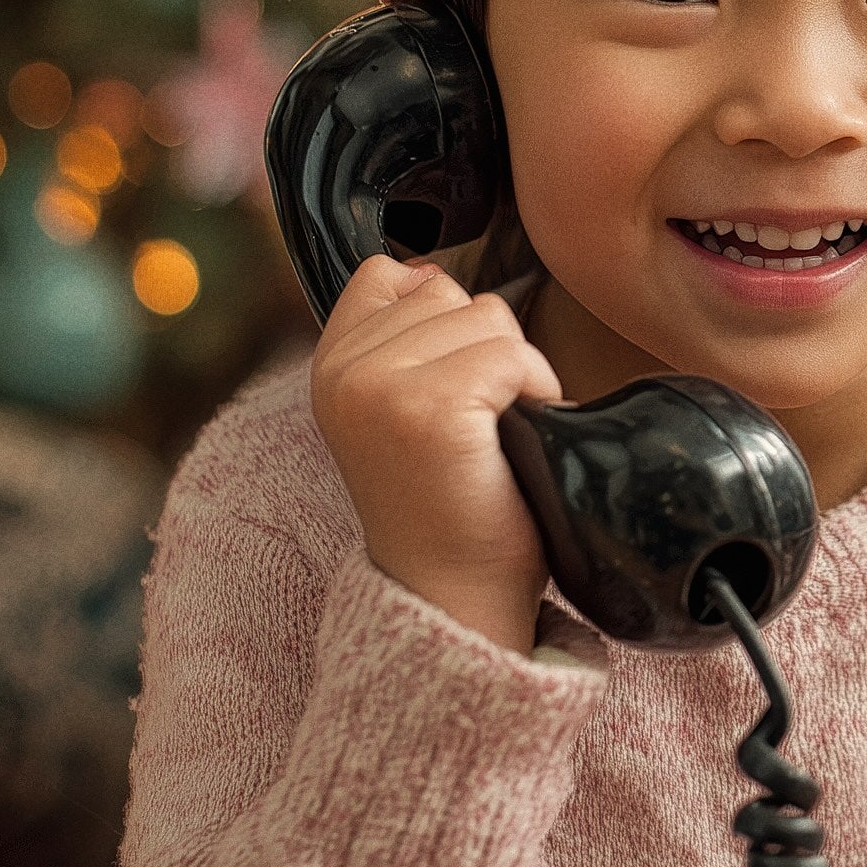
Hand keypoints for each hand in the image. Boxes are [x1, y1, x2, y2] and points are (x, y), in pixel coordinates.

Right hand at [312, 255, 564, 653]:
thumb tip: (426, 271)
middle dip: (485, 348)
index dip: (439, 314)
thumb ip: (403, 338)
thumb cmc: (449, 498)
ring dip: (515, 370)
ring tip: (489, 435)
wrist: (454, 596)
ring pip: (489, 315)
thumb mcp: (399, 406)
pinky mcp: (430, 406)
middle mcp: (344, 371)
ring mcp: (380, 386)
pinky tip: (511, 443)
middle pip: (453, 292)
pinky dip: (537, 391)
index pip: (387, 274)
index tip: (447, 380)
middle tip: (471, 425)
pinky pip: (514, 354)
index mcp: (330, 367)